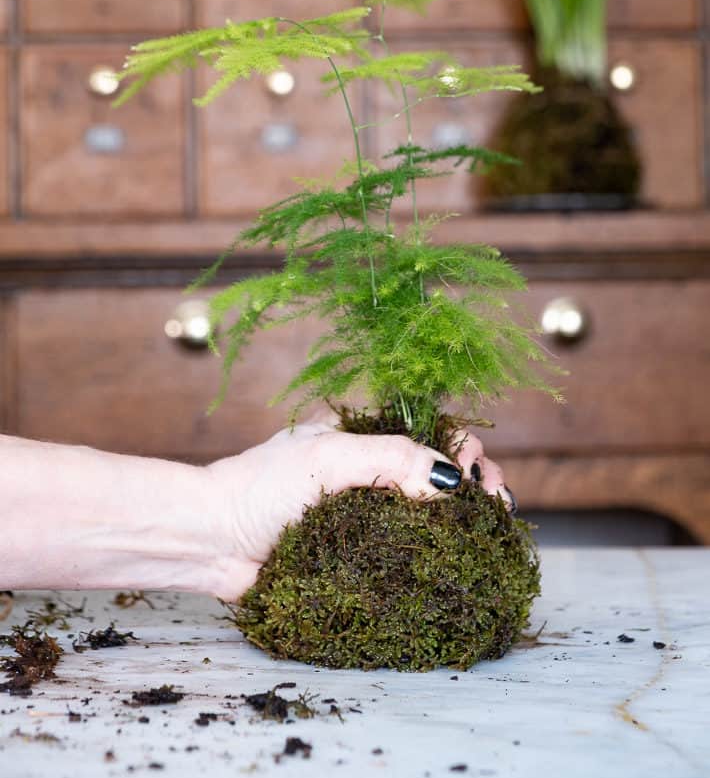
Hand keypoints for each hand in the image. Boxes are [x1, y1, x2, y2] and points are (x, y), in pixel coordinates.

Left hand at [205, 409, 513, 600]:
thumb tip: (451, 479)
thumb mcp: (329, 458)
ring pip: (430, 514)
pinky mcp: (359, 555)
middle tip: (494, 501)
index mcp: (362, 439)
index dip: (461, 449)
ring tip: (489, 528)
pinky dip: (437, 553)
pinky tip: (457, 559)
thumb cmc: (260, 487)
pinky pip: (407, 552)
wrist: (211, 540)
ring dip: (464, 518)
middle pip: (438, 473)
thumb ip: (390, 459)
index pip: (428, 435)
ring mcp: (366, 515)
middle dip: (474, 482)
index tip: (475, 472)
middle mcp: (369, 474)